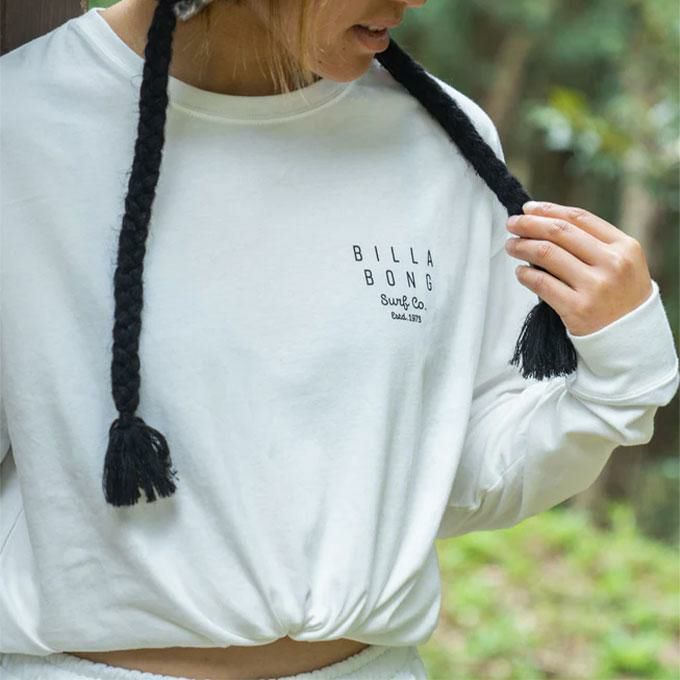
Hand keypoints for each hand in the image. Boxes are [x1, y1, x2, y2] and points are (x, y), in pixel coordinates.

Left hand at [504, 200, 653, 336]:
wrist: (630, 338)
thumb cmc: (619, 296)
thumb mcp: (621, 263)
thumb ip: (592, 243)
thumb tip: (543, 221)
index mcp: (624, 246)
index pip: (579, 218)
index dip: (549, 210)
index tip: (528, 209)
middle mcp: (612, 263)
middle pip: (560, 232)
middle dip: (529, 224)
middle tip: (511, 224)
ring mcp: (595, 286)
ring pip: (547, 254)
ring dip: (522, 246)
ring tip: (511, 246)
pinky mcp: (578, 309)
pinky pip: (541, 284)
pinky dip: (525, 274)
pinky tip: (520, 271)